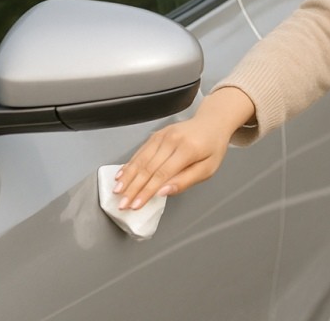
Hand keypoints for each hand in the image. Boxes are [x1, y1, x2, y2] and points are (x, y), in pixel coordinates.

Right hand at [113, 87, 254, 209]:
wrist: (212, 122)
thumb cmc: (212, 148)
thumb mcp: (208, 168)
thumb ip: (186, 181)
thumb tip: (163, 192)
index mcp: (187, 149)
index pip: (162, 174)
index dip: (146, 191)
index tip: (135, 205)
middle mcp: (172, 140)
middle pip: (148, 168)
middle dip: (133, 188)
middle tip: (122, 204)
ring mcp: (163, 135)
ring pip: (140, 159)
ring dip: (127, 177)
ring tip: (117, 192)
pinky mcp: (157, 134)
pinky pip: (140, 151)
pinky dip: (130, 164)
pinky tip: (121, 175)